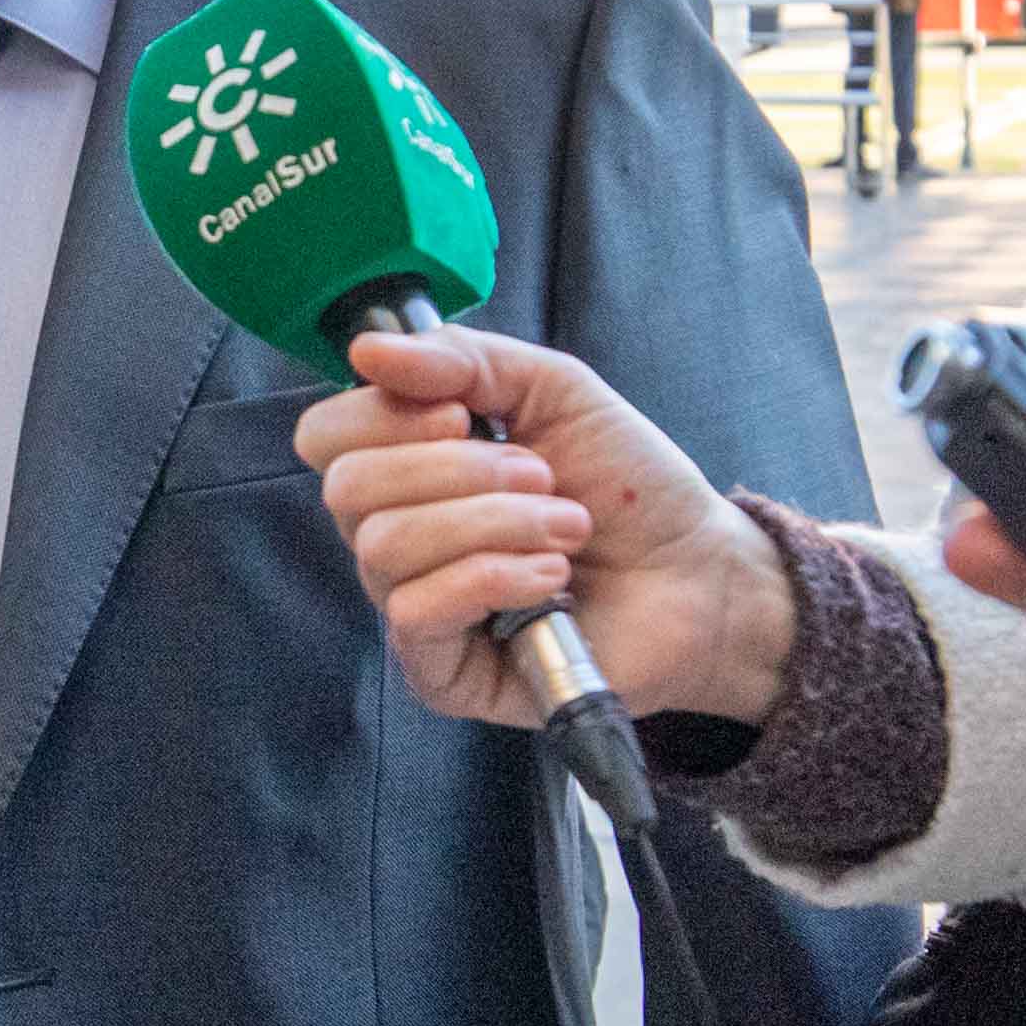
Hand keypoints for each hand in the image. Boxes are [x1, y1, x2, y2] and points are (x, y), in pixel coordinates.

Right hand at [303, 323, 803, 727]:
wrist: (699, 572)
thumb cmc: (629, 488)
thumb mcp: (553, 389)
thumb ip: (462, 360)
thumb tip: (367, 352)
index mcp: (408, 469)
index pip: (326, 438)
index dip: (383, 416)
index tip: (465, 414)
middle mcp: (397, 538)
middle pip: (348, 489)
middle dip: (457, 470)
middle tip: (541, 475)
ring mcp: (415, 608)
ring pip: (385, 547)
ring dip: (494, 523)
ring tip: (566, 527)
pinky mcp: (443, 673)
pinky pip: (416, 615)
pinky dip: (493, 579)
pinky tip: (550, 580)